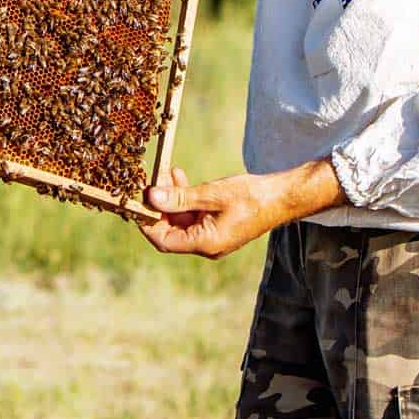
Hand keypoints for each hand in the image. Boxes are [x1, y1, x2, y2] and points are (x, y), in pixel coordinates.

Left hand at [138, 162, 348, 258]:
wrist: (282, 197)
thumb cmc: (251, 196)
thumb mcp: (212, 194)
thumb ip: (181, 197)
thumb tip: (152, 197)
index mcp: (205, 243)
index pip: (163, 240)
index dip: (147, 222)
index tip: (137, 201)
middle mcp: (207, 245)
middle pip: (170, 230)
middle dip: (159, 205)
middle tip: (151, 181)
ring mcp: (212, 237)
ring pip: (180, 220)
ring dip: (172, 198)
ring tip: (167, 173)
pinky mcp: (218, 226)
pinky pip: (193, 216)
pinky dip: (185, 199)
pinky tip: (181, 177)